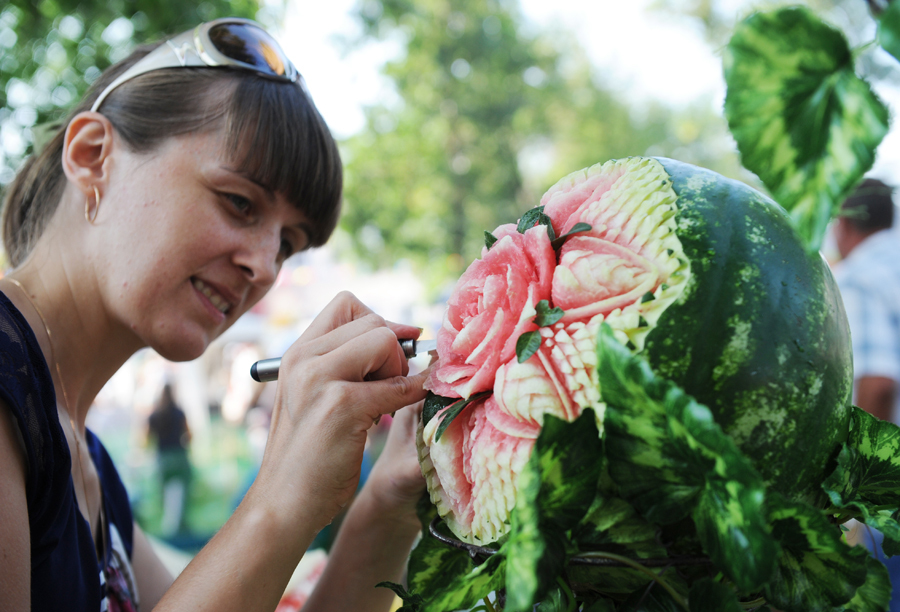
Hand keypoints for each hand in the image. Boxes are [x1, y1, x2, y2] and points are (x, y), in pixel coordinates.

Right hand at [250, 292, 427, 535]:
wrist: (282, 503)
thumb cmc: (306, 454)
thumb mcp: (311, 395)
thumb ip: (339, 363)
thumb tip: (399, 333)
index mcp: (296, 353)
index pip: (347, 303)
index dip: (379, 322)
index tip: (390, 353)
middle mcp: (303, 359)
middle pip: (373, 320)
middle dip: (394, 349)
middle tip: (388, 385)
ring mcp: (320, 380)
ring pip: (385, 340)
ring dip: (399, 369)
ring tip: (385, 402)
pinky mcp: (342, 405)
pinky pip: (397, 385)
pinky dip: (411, 394)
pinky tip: (400, 412)